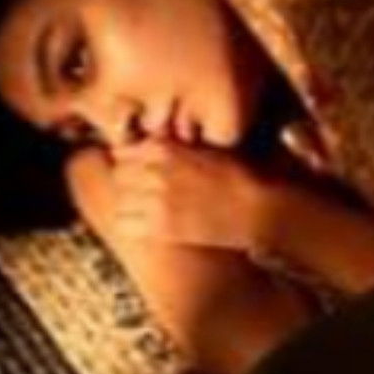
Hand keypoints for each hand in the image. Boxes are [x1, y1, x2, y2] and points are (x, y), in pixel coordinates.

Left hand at [66, 139, 285, 253]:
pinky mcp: (162, 227)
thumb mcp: (203, 149)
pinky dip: (130, 225)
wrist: (256, 210)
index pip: (122, 152)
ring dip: (128, 205)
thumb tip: (148, 146)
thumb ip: (173, 146)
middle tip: (141, 192)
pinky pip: (124, 224)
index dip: (128, 162)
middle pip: (118, 176)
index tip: (137, 171)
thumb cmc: (236, 178)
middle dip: (127, 183)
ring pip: (119, 201)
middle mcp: (156, 171)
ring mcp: (157, 200)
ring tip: (144, 210)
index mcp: (164, 148)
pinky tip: (145, 225)